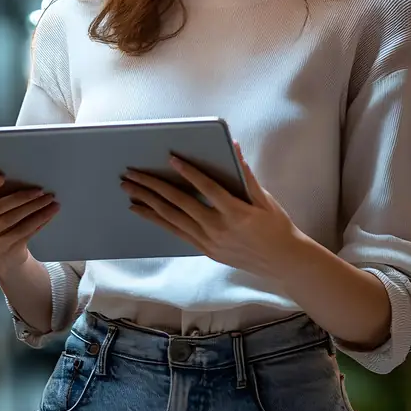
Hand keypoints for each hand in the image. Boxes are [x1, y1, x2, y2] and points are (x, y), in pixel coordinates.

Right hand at [0, 170, 59, 270]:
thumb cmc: (5, 219)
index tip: (2, 177)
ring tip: (51, 202)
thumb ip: (3, 191)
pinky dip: (37, 222)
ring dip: (34, 210)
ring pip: (11, 221)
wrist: (7, 253)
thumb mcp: (0, 204)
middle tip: (41, 191)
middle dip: (22, 198)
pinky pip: (20, 234)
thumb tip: (26, 172)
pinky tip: (48, 215)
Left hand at [120, 141, 298, 278]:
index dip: (188, 172)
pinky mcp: (205, 249)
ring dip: (147, 203)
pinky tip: (142, 211)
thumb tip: (234, 148)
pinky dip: (157, 220)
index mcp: (236, 213)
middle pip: (179, 204)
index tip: (170, 159)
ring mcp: (209, 241)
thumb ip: (246, 175)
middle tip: (132, 174)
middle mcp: (218, 228)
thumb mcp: (265, 199)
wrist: (281, 262)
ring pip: (172, 219)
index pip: (207, 188)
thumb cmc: (276, 226)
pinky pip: (176, 232)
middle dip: (152, 187)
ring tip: (129, 191)